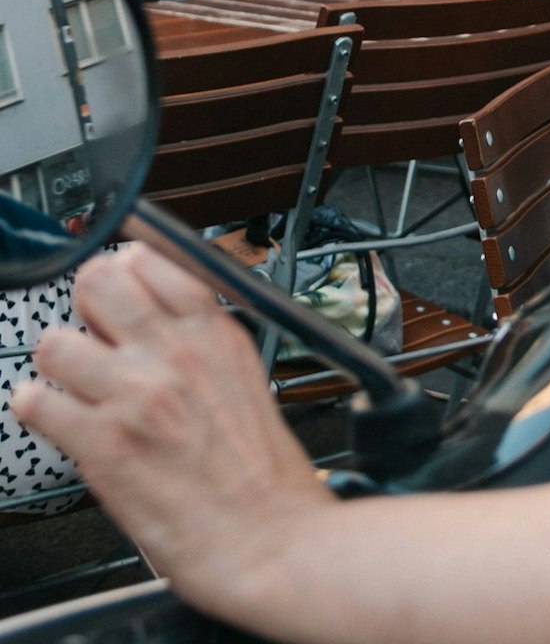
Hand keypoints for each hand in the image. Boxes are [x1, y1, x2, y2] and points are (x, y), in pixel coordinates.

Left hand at [16, 245, 327, 615]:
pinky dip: (35, 408)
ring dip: (57, 362)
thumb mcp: (245, 376)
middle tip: (88, 328)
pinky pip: (35, 403)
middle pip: (98, 283)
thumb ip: (200, 342)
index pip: (151, 260)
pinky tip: (55, 417)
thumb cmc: (260, 472)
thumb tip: (154, 318)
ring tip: (70, 382)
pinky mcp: (101, 445)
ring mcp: (135, 395)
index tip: (117, 282)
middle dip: (83, 302)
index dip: (124, 269)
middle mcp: (174, 352)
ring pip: (56, 343)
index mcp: (216, 330)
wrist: (267, 537)